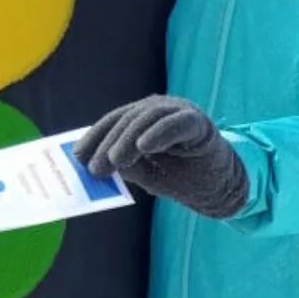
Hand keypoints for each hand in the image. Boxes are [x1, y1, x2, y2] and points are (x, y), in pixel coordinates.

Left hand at [74, 96, 249, 218]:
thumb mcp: (145, 173)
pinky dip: (159, 133)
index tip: (77, 157)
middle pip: (126, 119)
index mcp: (143, 117)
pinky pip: (175, 123)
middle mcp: (159, 108)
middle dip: (108, 144)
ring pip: (146, 118)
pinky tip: (144, 146)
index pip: (113, 121)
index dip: (94, 137)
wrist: (221, 188)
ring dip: (128, 140)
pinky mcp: (197, 122)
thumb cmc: (180, 177)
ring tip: (116, 162)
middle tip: (95, 168)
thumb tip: (94, 164)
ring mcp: (178, 112)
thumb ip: (123, 165)